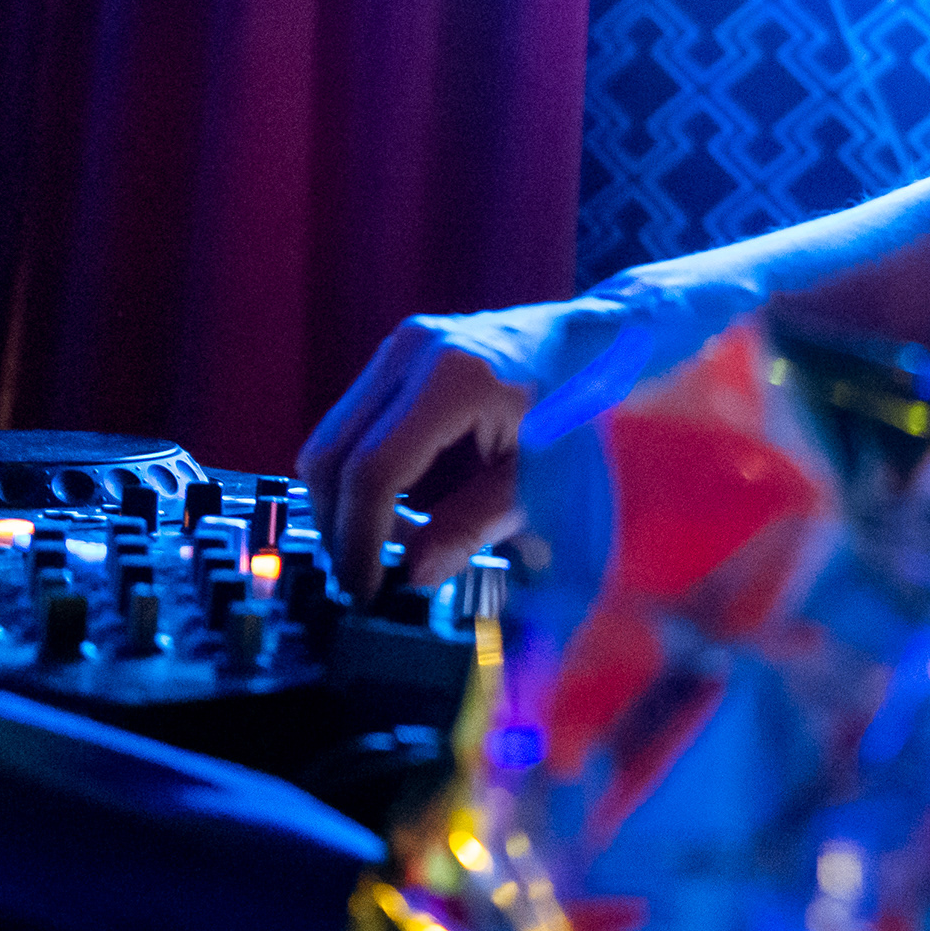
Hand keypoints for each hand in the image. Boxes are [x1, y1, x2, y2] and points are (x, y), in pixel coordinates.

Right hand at [296, 303, 569, 602]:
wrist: (598, 342)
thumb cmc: (582, 411)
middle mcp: (414, 351)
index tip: (364, 588)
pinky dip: (362, 477)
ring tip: (399, 543)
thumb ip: (473, 528)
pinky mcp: (397, 357)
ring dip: (347, 504)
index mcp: (455, 378)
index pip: (372, 469)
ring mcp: (400, 348)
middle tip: (367, 577)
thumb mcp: (539, 481)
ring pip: (331, 442)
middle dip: (339, 526)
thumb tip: (411, 577)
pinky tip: (405, 509)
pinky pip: (350, 428)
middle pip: (331, 455)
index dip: (358, 538)